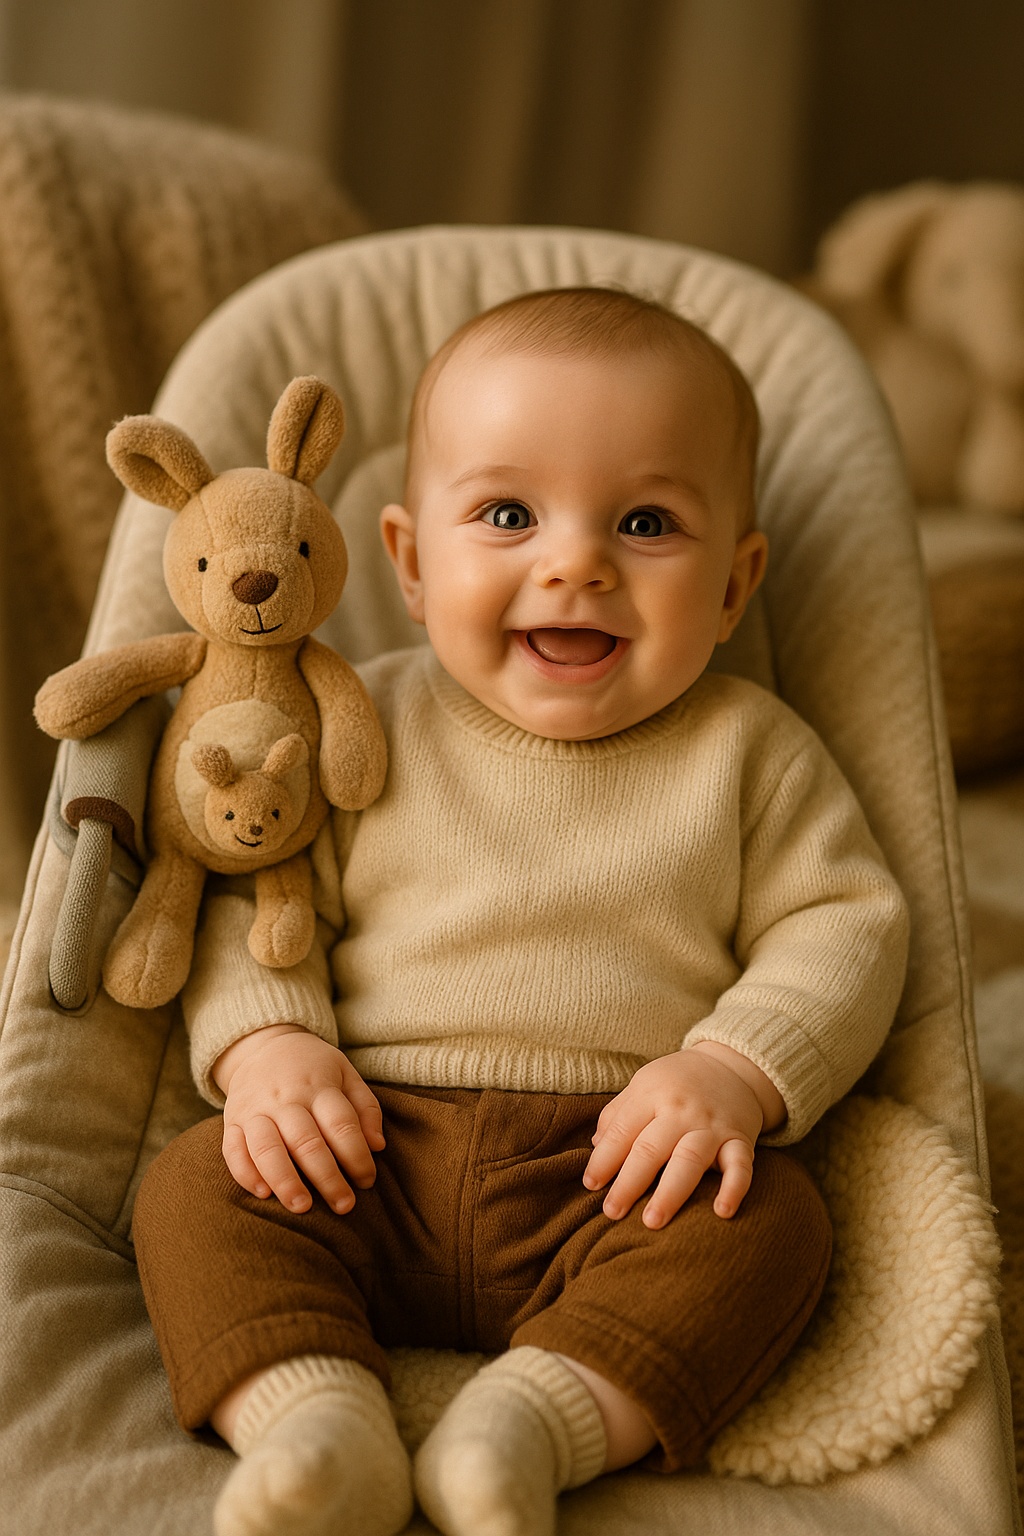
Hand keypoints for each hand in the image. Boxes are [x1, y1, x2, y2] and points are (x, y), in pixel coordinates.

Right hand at [214, 1025, 384, 1214]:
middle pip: (306, 1142)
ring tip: (302, 1207)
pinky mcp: (232, 1121)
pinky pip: (233, 1150)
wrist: (265, 1045)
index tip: (367, 1181)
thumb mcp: (346, 1074)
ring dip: (284, 1180)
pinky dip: (245, 1173)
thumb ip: (365, 1108)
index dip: (357, 1156)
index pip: (341, 1124)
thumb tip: (377, 1146)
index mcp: (319, 1087)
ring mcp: (255, 1110)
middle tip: (344, 1206)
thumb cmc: (314, 1068)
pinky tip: (263, 1194)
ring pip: (266, 1149)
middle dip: (327, 1177)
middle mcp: (286, 1099)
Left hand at [582, 1044, 782, 1227]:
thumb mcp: (643, 1084)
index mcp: (652, 1094)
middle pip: (651, 1149)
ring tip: (652, 1221)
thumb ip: (617, 1114)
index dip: (603, 1159)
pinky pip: (741, 1165)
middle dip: (629, 1183)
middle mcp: (682, 1110)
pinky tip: (722, 1212)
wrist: (731, 1065)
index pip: (622, 1131)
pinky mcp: (740, 1139)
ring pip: (690, 1159)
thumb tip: (595, 1146)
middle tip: (612, 1212)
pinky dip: (734, 1188)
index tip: (590, 1185)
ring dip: (670, 1193)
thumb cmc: (677, 1082)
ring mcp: (712, 1126)